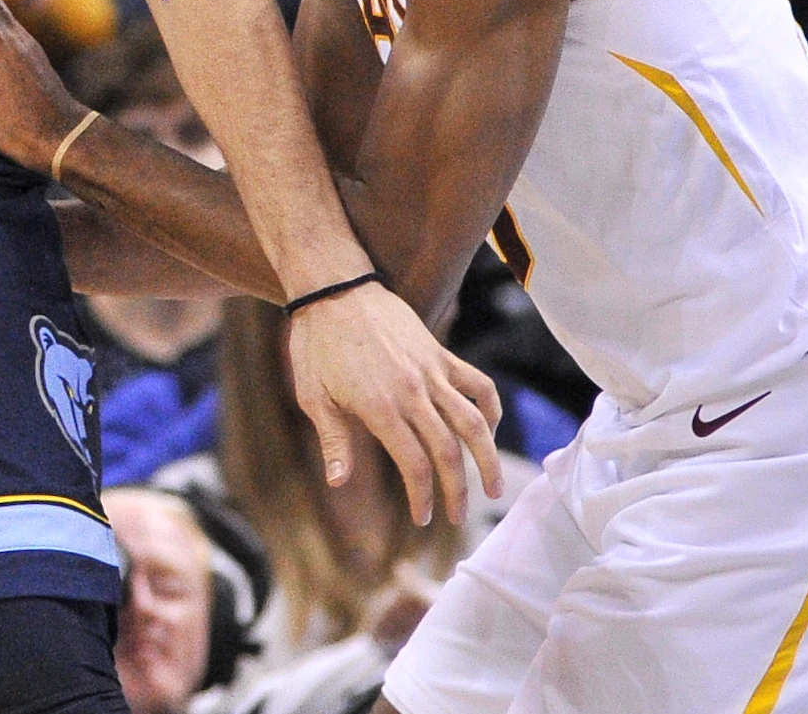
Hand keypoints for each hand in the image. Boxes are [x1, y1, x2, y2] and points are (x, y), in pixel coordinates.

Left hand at [286, 284, 502, 526]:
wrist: (335, 289)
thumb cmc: (316, 344)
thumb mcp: (314, 395)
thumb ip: (333, 440)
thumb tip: (338, 483)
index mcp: (380, 408)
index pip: (414, 464)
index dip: (423, 497)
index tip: (424, 518)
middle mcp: (412, 392)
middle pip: (448, 451)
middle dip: (458, 490)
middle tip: (458, 517)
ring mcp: (431, 371)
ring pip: (473, 422)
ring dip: (488, 457)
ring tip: (494, 487)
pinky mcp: (440, 354)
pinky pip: (477, 384)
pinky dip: (490, 408)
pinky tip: (490, 429)